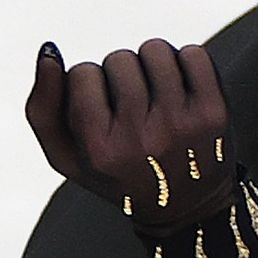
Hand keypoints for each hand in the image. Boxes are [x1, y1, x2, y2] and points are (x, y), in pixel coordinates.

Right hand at [21, 37, 231, 238]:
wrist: (185, 208)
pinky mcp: (214, 113)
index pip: (82, 73)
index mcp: (100, 151)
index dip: (89, 86)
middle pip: (119, 59)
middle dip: (121, 76)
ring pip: (155, 50)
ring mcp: (181, 124)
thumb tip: (49, 51)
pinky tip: (181, 91)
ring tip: (155, 96)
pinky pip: (193, 54)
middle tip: (131, 108)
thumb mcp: (66, 156)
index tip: (101, 112)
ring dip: (152, 65)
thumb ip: (42, 107)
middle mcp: (141, 138)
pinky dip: (185, 64)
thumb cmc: (118, 175)